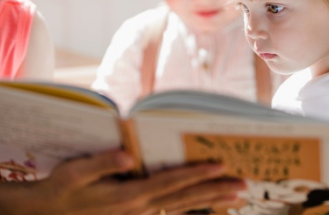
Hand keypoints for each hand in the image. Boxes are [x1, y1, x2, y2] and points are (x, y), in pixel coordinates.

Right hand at [0, 150, 245, 214]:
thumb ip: (101, 163)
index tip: (219, 166)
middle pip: (184, 198)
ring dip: (211, 202)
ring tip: (236, 198)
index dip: (195, 174)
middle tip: (241, 185)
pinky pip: (172, 213)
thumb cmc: (63, 189)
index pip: (170, 183)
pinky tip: (208, 207)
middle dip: (214, 190)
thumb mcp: (75, 173)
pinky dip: (193, 209)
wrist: (51, 213)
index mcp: (128, 195)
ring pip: (183, 208)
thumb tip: (127, 154)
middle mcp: (140, 208)